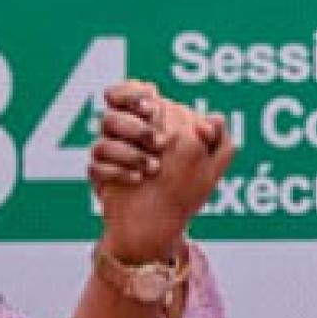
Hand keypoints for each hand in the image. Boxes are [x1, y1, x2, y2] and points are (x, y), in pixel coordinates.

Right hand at [90, 80, 232, 260]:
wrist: (160, 225)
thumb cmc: (187, 189)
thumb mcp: (211, 167)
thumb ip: (220, 140)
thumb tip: (212, 119)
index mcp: (151, 120)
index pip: (131, 91)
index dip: (134, 94)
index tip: (152, 106)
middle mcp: (125, 133)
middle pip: (113, 114)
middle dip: (137, 127)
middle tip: (162, 144)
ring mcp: (109, 153)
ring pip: (103, 139)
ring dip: (130, 153)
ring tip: (154, 168)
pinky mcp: (99, 174)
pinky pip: (96, 167)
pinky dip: (118, 172)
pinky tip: (138, 179)